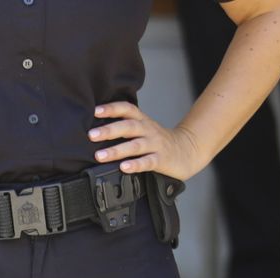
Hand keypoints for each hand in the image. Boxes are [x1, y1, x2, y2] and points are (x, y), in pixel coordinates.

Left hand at [89, 101, 206, 180]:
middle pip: (129, 127)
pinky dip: (136, 164)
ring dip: (117, 150)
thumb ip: (124, 127)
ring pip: (135, 145)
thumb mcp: (143, 129)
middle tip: (91, 135)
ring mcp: (155, 145)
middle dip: (109, 130)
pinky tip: (124, 167)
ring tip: (100, 155)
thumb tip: (96, 130)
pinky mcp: (161, 160)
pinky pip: (148, 162)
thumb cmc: (158, 141)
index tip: (96, 111)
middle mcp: (148, 130)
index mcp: (142, 121)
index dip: (112, 108)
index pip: (127, 109)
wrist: (188, 150)